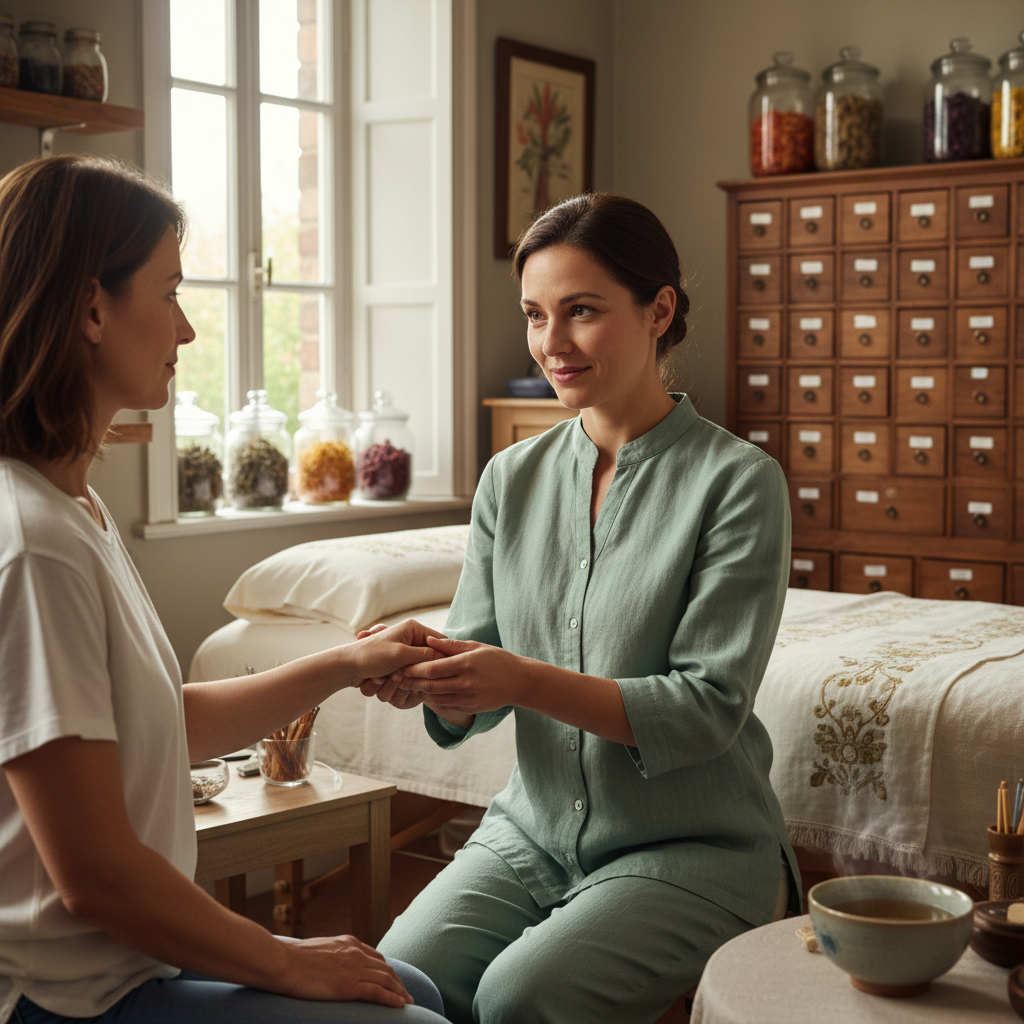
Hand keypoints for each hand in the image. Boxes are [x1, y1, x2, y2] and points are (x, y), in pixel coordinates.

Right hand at [278, 934, 411, 1004]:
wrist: (282, 962)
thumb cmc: (292, 958)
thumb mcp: (318, 950)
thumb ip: (331, 956)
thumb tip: (329, 965)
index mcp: (348, 943)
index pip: (376, 957)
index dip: (387, 970)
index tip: (393, 980)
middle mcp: (355, 952)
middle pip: (385, 968)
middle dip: (398, 982)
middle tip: (406, 994)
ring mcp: (353, 968)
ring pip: (386, 979)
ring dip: (400, 992)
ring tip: (408, 1002)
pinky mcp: (348, 985)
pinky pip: (377, 992)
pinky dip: (391, 999)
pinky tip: (400, 1005)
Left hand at [349, 618, 445, 689]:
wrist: (346, 666)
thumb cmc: (371, 655)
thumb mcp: (402, 654)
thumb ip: (426, 656)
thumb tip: (448, 659)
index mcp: (413, 629)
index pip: (439, 643)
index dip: (441, 658)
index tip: (440, 671)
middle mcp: (410, 641)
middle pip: (427, 662)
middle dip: (411, 673)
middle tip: (397, 674)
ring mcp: (403, 656)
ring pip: (414, 675)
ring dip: (396, 682)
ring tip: (382, 676)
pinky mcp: (396, 668)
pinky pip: (402, 681)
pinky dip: (389, 685)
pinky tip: (377, 679)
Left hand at [398, 636, 524, 713]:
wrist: (520, 682)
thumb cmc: (497, 660)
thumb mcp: (476, 646)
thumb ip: (450, 645)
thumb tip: (428, 640)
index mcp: (466, 664)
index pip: (432, 668)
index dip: (414, 667)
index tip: (401, 664)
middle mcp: (465, 683)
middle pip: (430, 684)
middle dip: (411, 681)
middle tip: (397, 676)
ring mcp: (467, 698)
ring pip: (435, 697)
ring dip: (420, 692)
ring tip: (407, 684)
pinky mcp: (469, 708)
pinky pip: (445, 705)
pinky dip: (432, 699)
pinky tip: (425, 692)